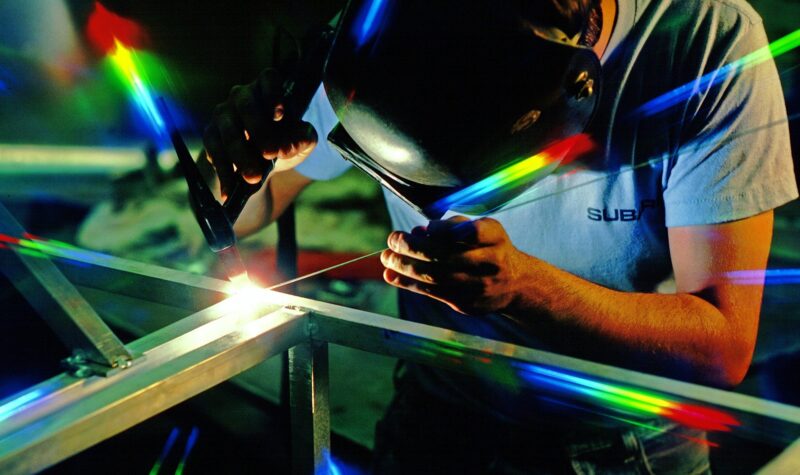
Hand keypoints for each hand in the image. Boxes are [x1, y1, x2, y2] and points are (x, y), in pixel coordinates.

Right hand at [203, 68, 317, 200]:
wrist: (261, 167)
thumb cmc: (284, 144)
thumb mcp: (300, 143)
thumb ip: (302, 139)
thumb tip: (289, 145)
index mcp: (268, 90)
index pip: (268, 79)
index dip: (273, 93)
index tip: (280, 115)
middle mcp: (242, 97)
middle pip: (246, 105)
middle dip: (259, 130)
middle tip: (271, 154)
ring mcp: (223, 114)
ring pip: (228, 130)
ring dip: (241, 156)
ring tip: (254, 178)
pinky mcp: (211, 135)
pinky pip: (214, 151)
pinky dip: (224, 172)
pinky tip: (230, 189)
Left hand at [381, 215, 529, 314]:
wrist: (515, 284)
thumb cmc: (491, 249)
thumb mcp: (483, 230)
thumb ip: (452, 226)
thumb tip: (417, 232)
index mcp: (495, 238)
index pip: (473, 232)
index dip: (446, 230)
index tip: (425, 228)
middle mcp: (491, 263)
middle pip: (447, 256)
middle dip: (414, 247)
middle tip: (393, 238)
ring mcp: (479, 286)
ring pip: (436, 277)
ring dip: (406, 267)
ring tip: (386, 257)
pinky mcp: (467, 303)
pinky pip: (433, 293)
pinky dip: (409, 283)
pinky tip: (391, 275)